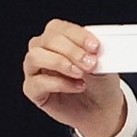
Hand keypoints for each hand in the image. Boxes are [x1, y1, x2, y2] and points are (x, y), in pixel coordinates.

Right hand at [22, 19, 126, 136]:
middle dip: (71, 50)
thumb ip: (95, 53)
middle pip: (47, 40)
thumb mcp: (104, 63)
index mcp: (58, 38)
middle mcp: (43, 50)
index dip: (77, 35)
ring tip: (80, 74)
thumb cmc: (99, 82)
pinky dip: (59, 84)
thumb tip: (92, 49)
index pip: (59, 27)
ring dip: (60, 63)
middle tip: (90, 63)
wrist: (101, 108)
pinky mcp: (32, 90)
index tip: (95, 46)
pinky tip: (76, 87)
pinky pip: (37, 82)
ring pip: (35, 57)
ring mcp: (35, 70)